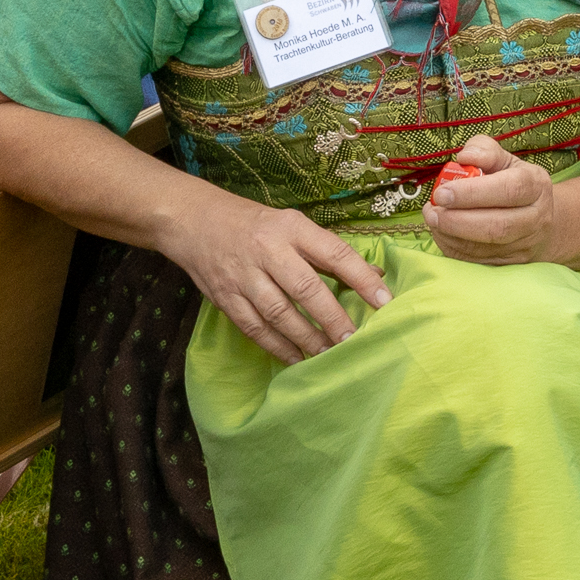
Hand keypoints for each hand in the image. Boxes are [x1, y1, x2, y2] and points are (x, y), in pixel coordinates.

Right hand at [159, 191, 392, 363]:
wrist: (194, 221)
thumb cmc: (255, 226)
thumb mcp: (294, 226)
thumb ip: (330, 253)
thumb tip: (376, 275)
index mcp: (292, 228)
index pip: (334, 253)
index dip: (361, 277)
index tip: (384, 301)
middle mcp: (268, 250)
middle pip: (305, 287)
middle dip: (333, 318)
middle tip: (354, 340)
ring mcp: (244, 275)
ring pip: (279, 313)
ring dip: (306, 337)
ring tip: (329, 354)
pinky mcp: (225, 297)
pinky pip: (254, 328)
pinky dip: (277, 346)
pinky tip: (296, 358)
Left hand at [423, 135, 560, 267]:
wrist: (537, 218)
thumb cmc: (512, 182)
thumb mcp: (503, 159)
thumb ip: (483, 151)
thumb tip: (464, 157)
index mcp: (536, 185)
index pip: (509, 190)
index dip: (473, 193)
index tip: (443, 192)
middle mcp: (536, 218)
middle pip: (497, 226)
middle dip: (457, 220)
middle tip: (432, 211)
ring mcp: (525, 245)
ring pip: (485, 248)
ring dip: (451, 235)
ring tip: (433, 219)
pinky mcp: (511, 264)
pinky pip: (477, 261)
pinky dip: (454, 248)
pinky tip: (442, 233)